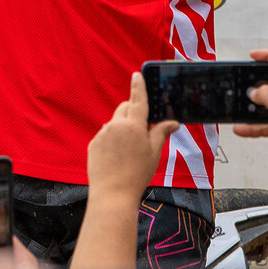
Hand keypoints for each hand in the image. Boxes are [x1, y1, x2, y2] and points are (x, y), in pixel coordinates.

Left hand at [86, 72, 174, 198]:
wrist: (113, 193)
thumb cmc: (137, 174)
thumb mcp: (154, 152)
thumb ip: (161, 132)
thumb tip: (173, 122)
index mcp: (133, 125)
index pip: (138, 100)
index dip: (138, 86)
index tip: (137, 74)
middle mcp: (116, 126)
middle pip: (125, 109)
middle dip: (133, 112)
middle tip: (142, 128)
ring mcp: (102, 134)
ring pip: (115, 123)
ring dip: (122, 128)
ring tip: (128, 150)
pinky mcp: (94, 144)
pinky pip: (105, 135)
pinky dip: (112, 140)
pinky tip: (117, 157)